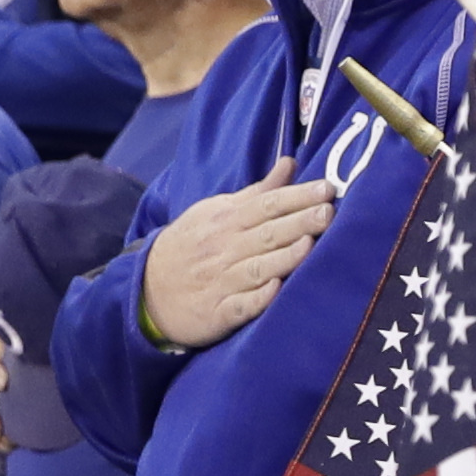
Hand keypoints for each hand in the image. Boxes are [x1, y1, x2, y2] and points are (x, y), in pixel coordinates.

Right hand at [140, 165, 338, 349]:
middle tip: (328, 212)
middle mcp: (225, 248)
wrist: (147, 290)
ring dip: (283, 257)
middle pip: (266, 233)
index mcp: (227, 220)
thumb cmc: (193, 245)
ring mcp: (220, 281)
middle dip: (298, 222)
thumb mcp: (218, 211)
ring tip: (310, 245)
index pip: (267, 204)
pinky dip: (256, 298)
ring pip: (256, 267)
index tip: (327, 188)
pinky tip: (274, 290)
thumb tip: (290, 164)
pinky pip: (238, 306)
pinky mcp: (217, 312)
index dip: (297, 196)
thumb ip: (259, 192)